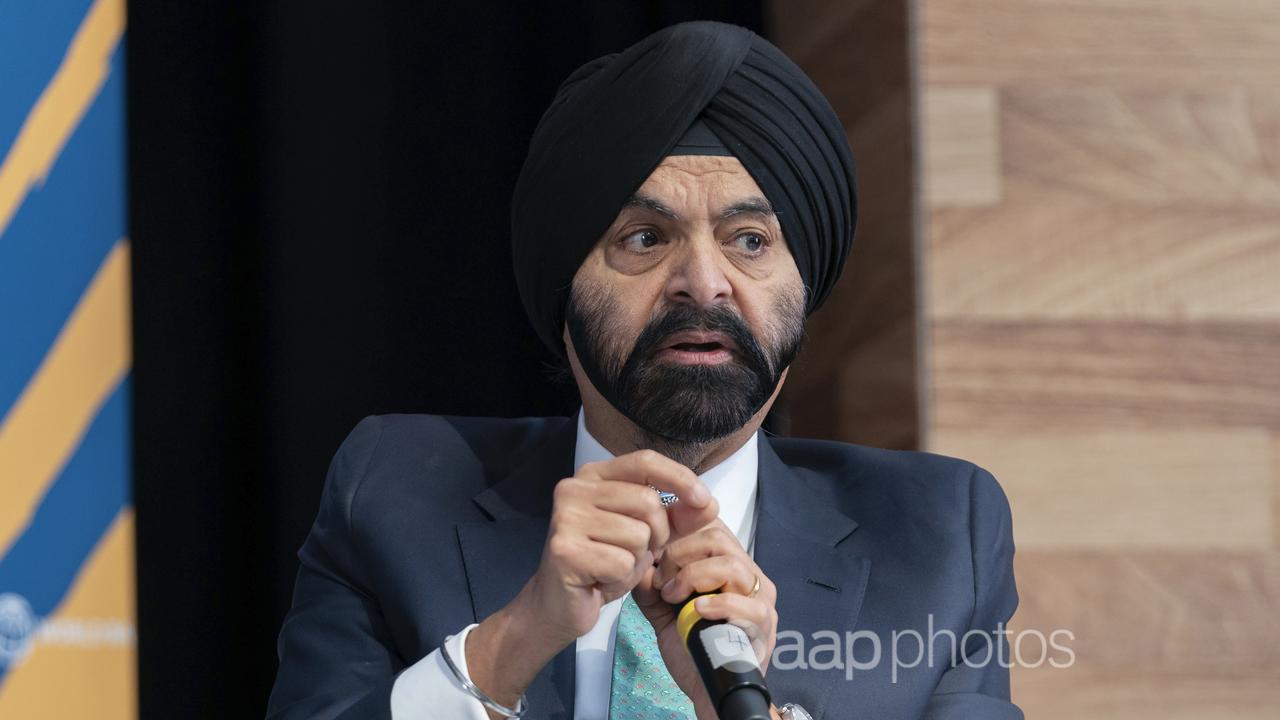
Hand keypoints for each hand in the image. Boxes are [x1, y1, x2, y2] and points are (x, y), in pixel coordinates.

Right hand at [466, 450, 718, 711]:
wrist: (558, 606)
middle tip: (634, 554)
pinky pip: (622, 563)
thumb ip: (675, 516)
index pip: (644, 461)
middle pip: (648, 502)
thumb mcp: (643, 534)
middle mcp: (574, 489)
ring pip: (639, 536)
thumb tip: (709, 504)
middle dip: (657, 536)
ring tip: (613, 568)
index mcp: (592, 476)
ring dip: (637, 562)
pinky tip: (601, 582)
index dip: (680, 478)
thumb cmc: (603, 564)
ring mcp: (565, 518)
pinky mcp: (564, 551)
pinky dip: (621, 580)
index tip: (705, 501)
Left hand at [631, 518, 778, 719]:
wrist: (710, 691)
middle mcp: (748, 575)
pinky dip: (717, 603)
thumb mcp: (662, 610)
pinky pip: (747, 604)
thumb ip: (651, 584)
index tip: (656, 544)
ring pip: (730, 563)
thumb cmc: (692, 649)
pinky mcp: (763, 625)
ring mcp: (759, 599)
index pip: (710, 524)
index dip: (681, 526)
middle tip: (663, 581)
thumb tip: (638, 559)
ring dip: (693, 576)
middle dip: (680, 554)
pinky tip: (697, 611)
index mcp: (727, 565)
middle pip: (717, 537)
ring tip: (674, 597)